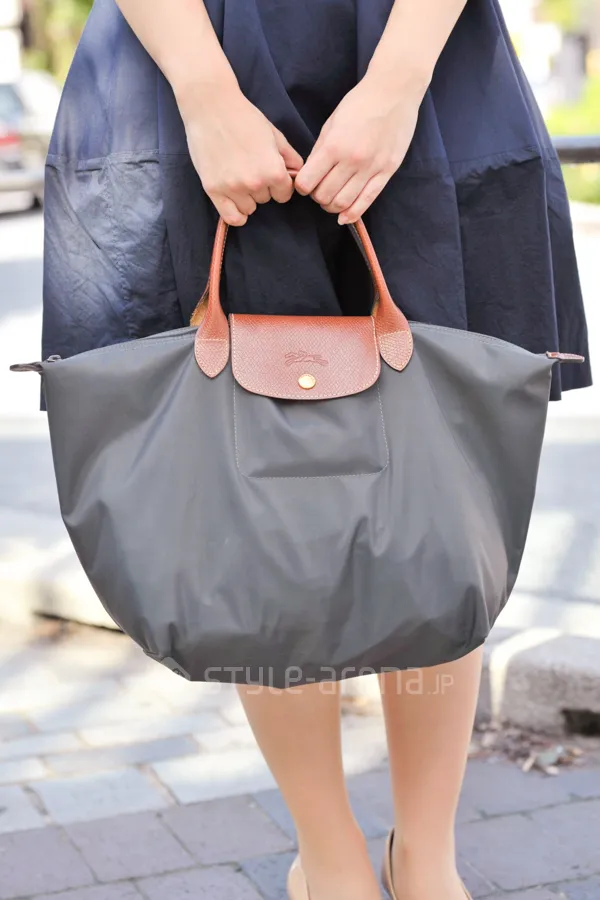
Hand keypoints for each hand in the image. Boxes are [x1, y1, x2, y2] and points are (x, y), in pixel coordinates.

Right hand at [179, 83, 303, 225]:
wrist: (211, 106)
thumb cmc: (244, 117)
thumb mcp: (274, 135)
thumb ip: (290, 157)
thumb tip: (299, 174)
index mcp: (274, 171)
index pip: (284, 194)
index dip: (280, 184)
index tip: (270, 173)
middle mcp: (255, 183)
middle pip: (266, 200)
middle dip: (262, 187)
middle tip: (250, 168)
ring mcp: (232, 188)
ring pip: (249, 208)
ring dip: (247, 197)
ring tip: (238, 176)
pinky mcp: (213, 190)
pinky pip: (231, 218)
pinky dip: (236, 214)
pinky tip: (235, 202)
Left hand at [294, 73, 422, 223]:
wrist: (394, 91)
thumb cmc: (359, 103)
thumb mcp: (331, 123)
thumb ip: (320, 151)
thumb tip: (310, 174)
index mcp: (334, 146)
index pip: (308, 182)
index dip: (302, 187)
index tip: (304, 183)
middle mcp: (352, 160)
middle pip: (324, 196)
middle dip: (317, 197)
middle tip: (318, 190)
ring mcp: (371, 168)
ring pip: (343, 203)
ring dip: (332, 206)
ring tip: (331, 199)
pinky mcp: (386, 172)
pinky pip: (367, 201)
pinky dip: (352, 214)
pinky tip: (344, 216)